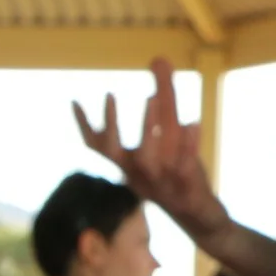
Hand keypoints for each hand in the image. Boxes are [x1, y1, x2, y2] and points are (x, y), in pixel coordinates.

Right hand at [73, 59, 228, 238]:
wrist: (200, 218)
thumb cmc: (180, 171)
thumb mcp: (173, 132)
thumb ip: (166, 95)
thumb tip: (158, 57)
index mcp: (129, 164)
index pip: (99, 148)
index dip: (85, 126)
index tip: (75, 101)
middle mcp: (140, 175)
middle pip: (116, 154)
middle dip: (111, 125)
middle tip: (109, 94)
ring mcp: (162, 186)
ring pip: (149, 161)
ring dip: (148, 129)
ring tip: (152, 97)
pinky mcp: (187, 192)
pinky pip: (185, 168)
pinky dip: (189, 146)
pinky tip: (193, 122)